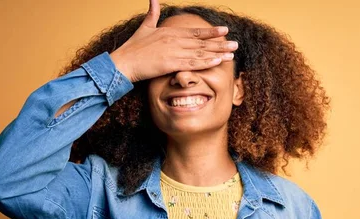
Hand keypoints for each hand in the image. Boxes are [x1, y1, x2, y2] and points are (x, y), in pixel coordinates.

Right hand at [109, 0, 237, 82]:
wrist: (124, 62)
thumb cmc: (133, 47)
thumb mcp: (144, 27)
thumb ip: (152, 14)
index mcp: (170, 32)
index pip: (196, 32)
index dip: (211, 32)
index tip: (225, 31)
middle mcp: (175, 40)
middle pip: (202, 42)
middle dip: (220, 43)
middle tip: (235, 44)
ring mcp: (174, 51)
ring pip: (201, 52)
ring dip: (218, 53)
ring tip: (232, 54)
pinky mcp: (171, 63)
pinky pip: (193, 63)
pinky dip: (206, 62)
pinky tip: (218, 62)